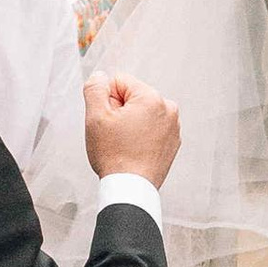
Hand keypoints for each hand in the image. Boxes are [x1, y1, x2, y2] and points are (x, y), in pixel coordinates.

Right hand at [85, 71, 179, 187]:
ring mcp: (173, 127)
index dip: (107, 99)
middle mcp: (168, 109)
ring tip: (124, 144)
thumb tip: (99, 77)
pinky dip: (141, 136)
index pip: (119, 81)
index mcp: (152, 98)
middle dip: (120, 111)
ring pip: (141, 113)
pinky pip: (151, 129)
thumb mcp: (95, 117)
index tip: (108, 120)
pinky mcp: (172, 142)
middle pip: (132, 97)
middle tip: (115, 134)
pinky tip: (134, 151)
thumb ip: (94, 89)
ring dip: (130, 123)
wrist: (130, 189)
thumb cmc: (114, 157)